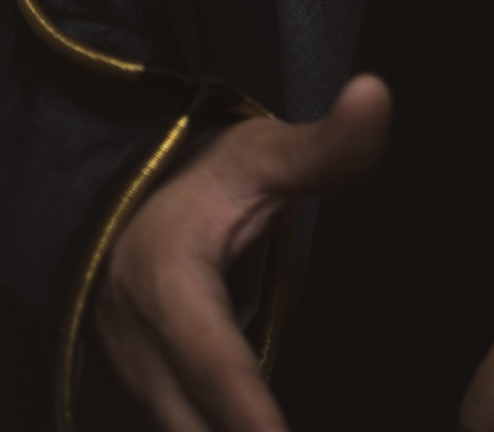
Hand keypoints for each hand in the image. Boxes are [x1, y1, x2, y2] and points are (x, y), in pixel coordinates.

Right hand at [94, 74, 390, 431]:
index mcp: (168, 286)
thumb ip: (324, 144)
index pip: (215, 361)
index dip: (249, 414)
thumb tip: (376, 95)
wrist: (117, 207)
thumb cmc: (199, 178)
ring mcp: (133, 382)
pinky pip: (179, 431)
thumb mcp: (258, 153)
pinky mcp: (141, 400)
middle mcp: (141, 349)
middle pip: (193, 424)